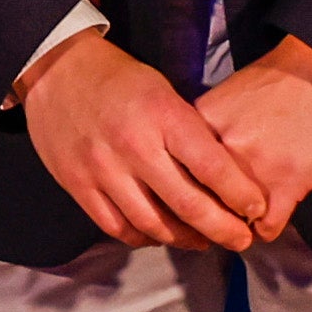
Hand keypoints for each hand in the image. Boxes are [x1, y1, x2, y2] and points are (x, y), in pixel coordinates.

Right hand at [19, 30, 269, 249]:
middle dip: (221, 229)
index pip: (211, 167)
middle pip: (187, 204)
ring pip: (152, 224)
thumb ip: (189, 133)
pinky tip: (159, 235)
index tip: (255, 209)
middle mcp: (134, 147)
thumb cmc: (119, 79)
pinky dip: (143, 237)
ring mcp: (103, 170)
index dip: (239, 195)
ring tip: (202, 241)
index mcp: (162, 116)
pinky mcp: (78, 185)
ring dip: (184, 239)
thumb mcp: (164, 91)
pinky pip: (116, 227)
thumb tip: (224, 175)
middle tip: (241, 240)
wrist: (56, 69)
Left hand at [192, 39, 311, 241]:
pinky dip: (268, 228)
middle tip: (220, 214)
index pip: (175, 176)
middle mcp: (221, 152)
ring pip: (231, 222)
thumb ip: (203, 133)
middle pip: (199, 203)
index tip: (193, 197)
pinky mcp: (288, 186)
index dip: (184, 190)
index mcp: (198, 128)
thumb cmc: (277, 82)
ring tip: (248, 216)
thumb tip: (190, 166)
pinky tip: (272, 216)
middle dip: (208, 213)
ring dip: (238, 224)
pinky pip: (267, 229)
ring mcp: (254, 171)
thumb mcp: (224, 98)